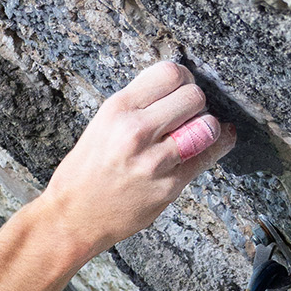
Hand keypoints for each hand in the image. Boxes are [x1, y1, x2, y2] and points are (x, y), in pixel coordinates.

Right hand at [41, 61, 235, 245]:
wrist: (73, 217)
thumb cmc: (85, 172)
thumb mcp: (101, 125)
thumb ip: (137, 106)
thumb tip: (176, 86)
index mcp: (117, 110)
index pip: (169, 73)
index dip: (182, 76)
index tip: (181, 85)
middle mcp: (135, 132)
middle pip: (193, 96)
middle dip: (195, 101)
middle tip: (187, 111)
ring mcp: (154, 161)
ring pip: (207, 125)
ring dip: (205, 125)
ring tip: (193, 131)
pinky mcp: (170, 186)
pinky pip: (208, 156)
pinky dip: (217, 145)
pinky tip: (217, 141)